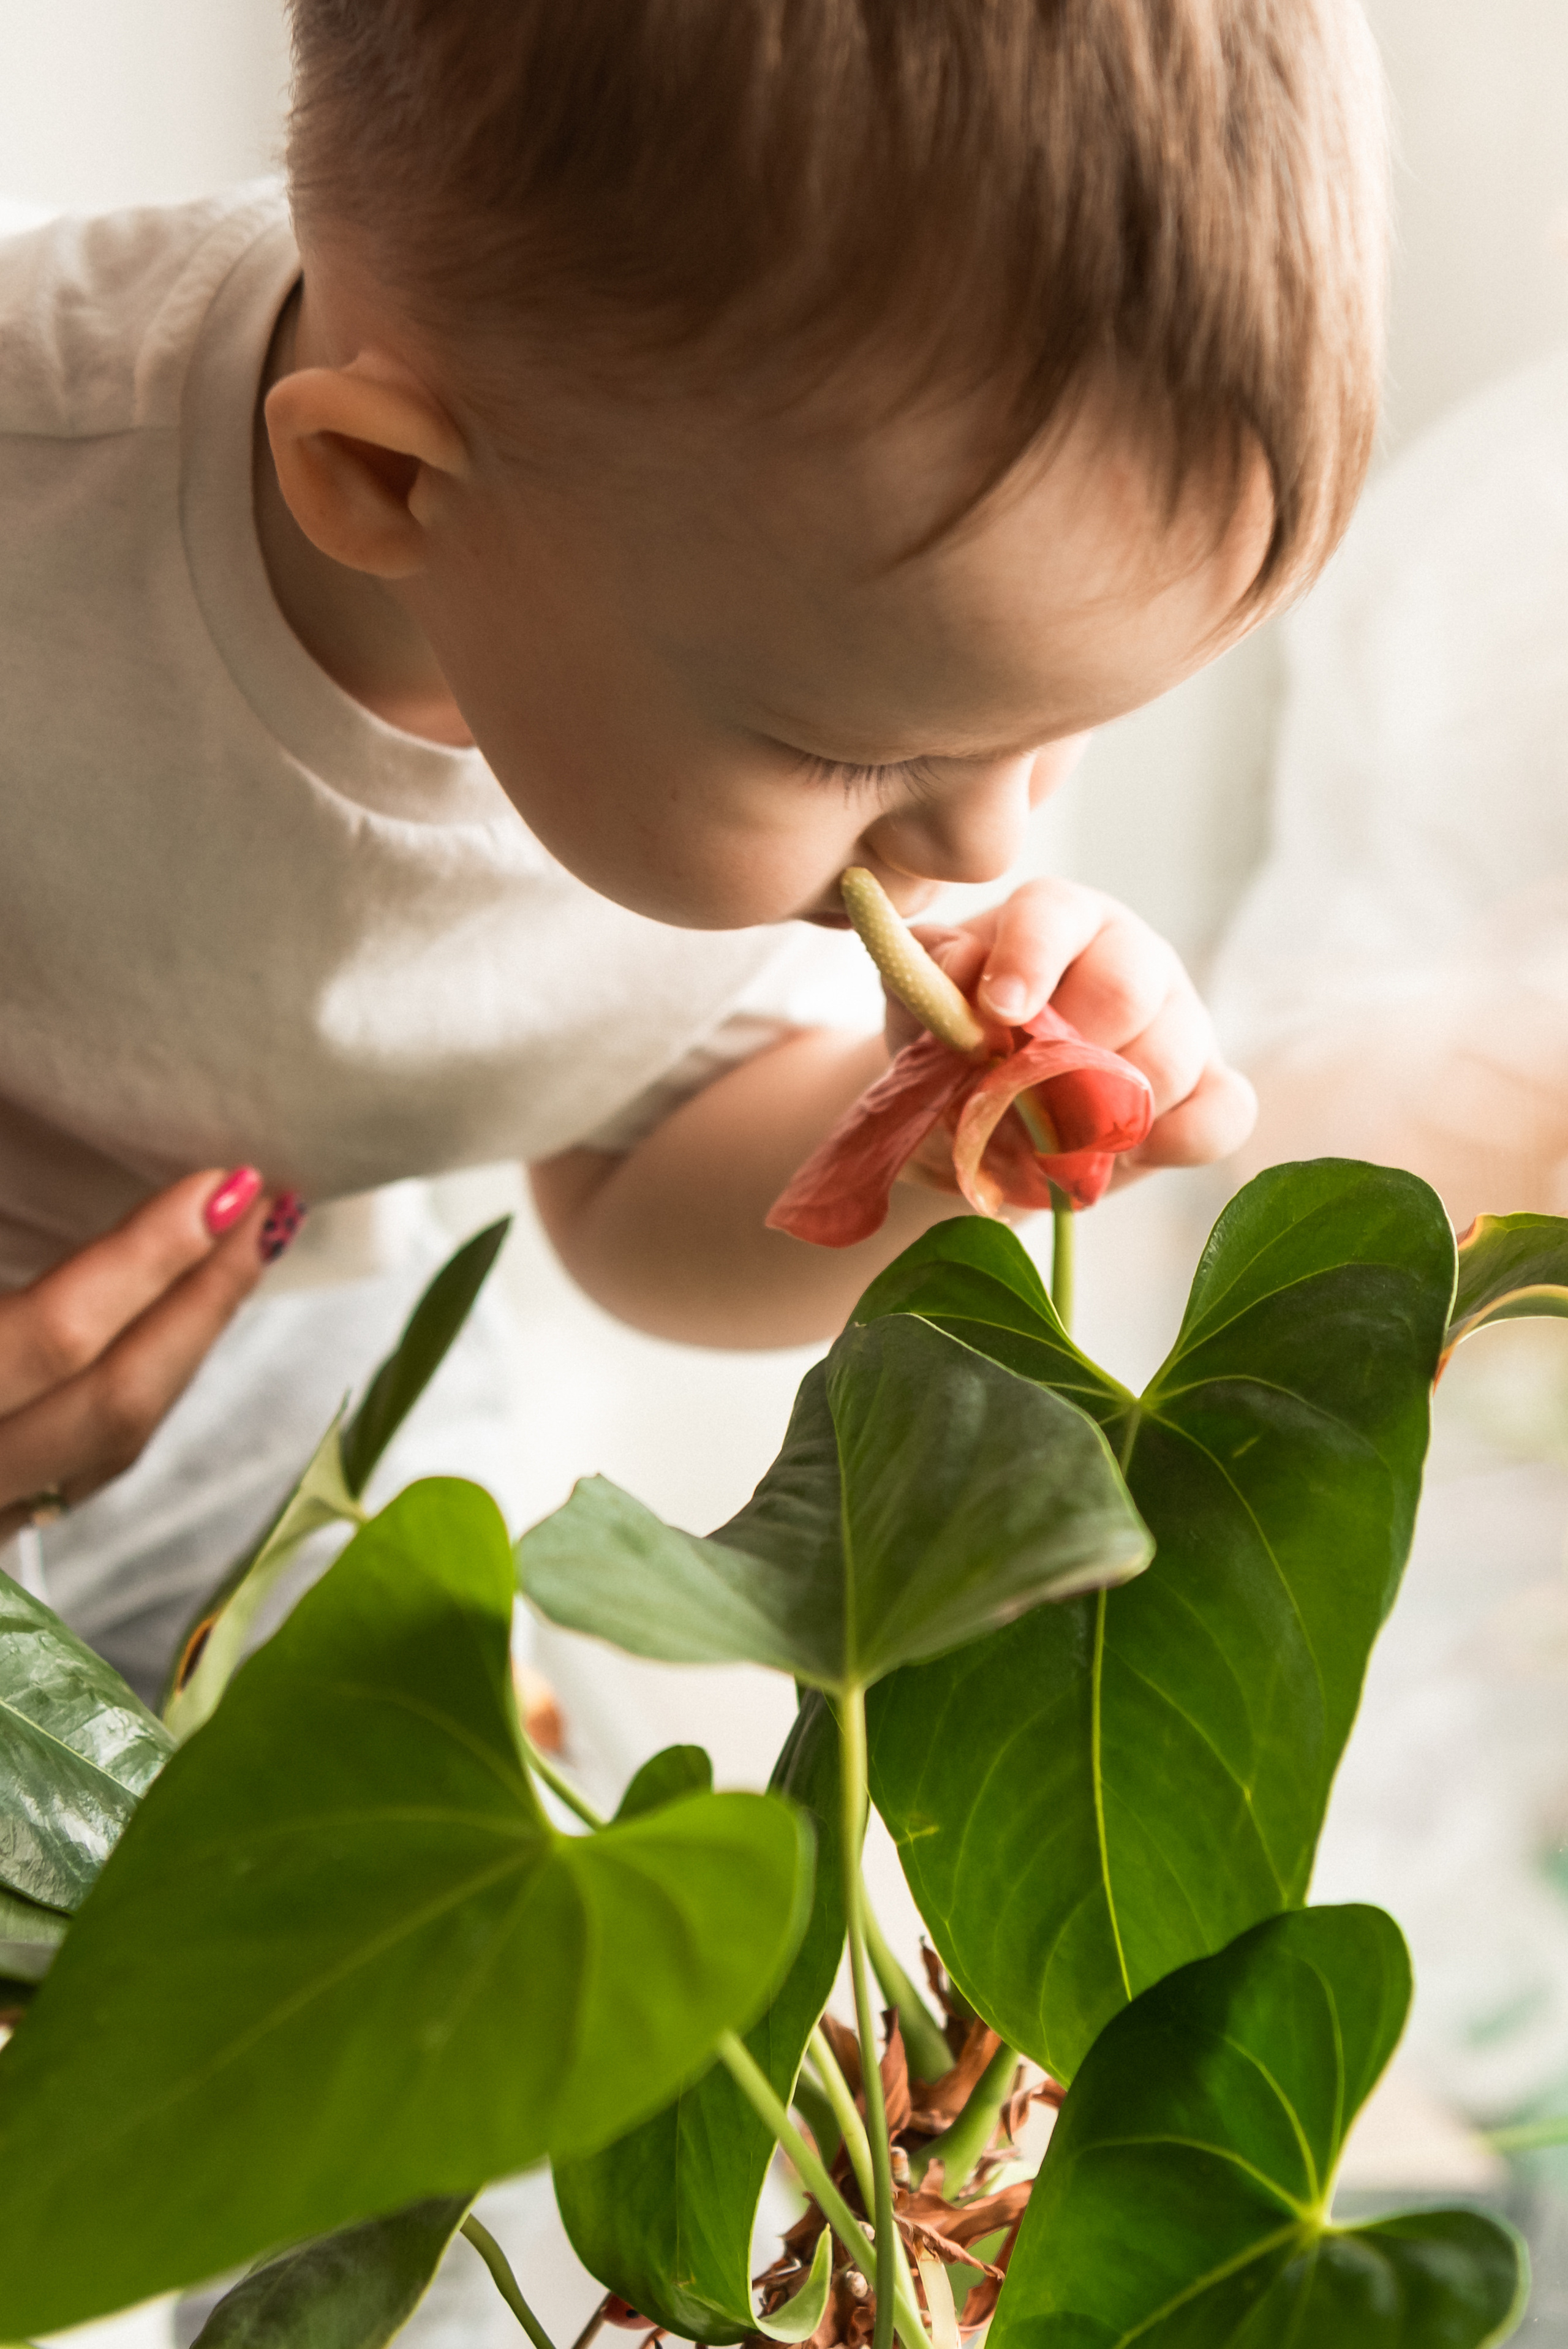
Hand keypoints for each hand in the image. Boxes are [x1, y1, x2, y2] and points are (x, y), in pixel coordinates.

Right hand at [0, 1169, 285, 1543]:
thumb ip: (18, 1253)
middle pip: (115, 1401)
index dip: (145, 1259)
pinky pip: (90, 1467)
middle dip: (205, 1300)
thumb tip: (152, 1179)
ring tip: (245, 1251)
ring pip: (116, 1443)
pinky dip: (149, 1388)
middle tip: (267, 1210)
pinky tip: (183, 1327)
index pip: (55, 1338)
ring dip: (190, 1343)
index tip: (222, 1187)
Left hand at [895, 877, 1256, 1179]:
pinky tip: (1130, 1153)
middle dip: (1066, 1056)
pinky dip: (1179, 1141)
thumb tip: (961, 966)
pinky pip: (1225, 1111)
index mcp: (1057, 918)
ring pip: (1171, 1057)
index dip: (1027, 961)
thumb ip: (929, 978)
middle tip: (1020, 1100)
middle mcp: (1130, 955)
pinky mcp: (1211, 1082)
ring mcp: (1180, 1017)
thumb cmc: (955, 1046)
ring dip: (1105, 1113)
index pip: (1053, 916)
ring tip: (1054, 1136)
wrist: (987, 1118)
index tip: (997, 1014)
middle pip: (1125, 989)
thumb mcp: (922, 1009)